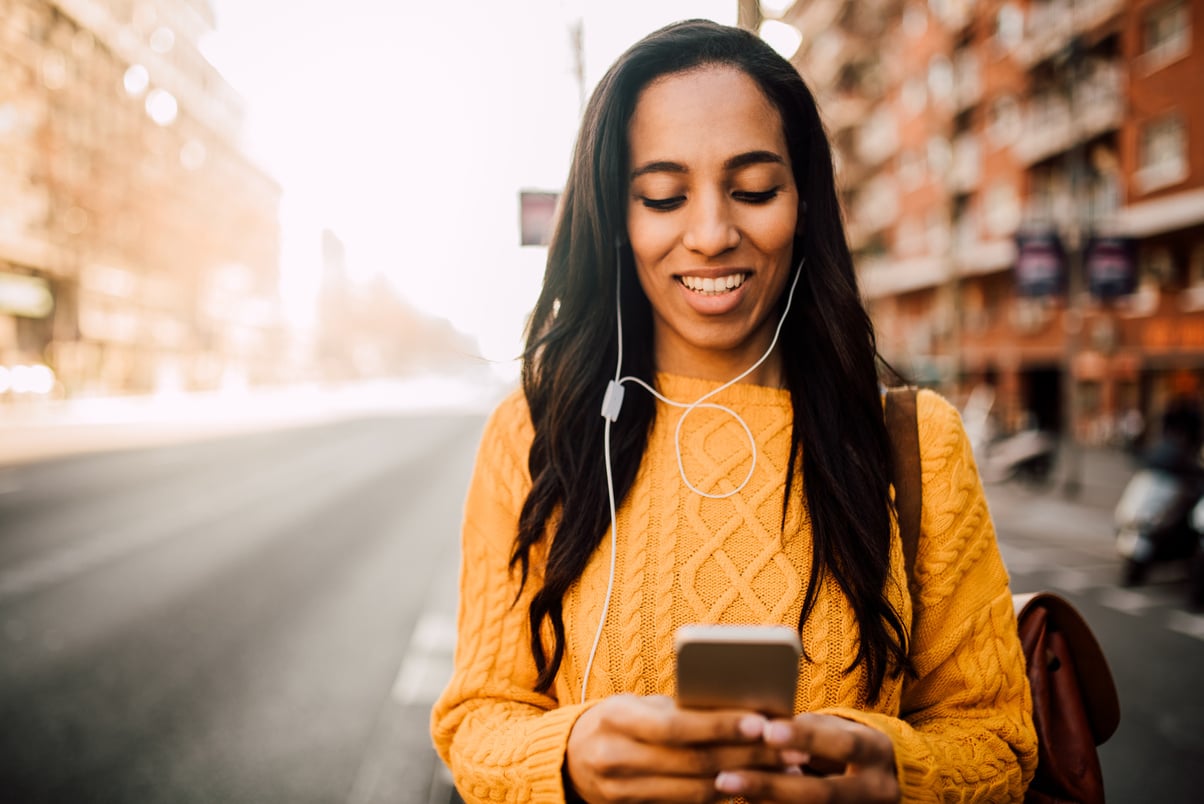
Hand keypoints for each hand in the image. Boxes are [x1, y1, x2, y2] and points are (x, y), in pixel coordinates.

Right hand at [566, 694, 779, 802]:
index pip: (674, 726)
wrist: (570, 759)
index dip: (720, 725)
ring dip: (745, 780)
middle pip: (693, 762)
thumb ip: (678, 708)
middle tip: (789, 748)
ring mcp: (621, 792)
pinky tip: (753, 787)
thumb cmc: (618, 721)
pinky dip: (724, 797)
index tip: (761, 720)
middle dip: (747, 755)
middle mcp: (615, 758)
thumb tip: (741, 708)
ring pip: (696, 791)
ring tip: (783, 769)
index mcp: (616, 719)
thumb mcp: (638, 705)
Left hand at [713, 713, 898, 802]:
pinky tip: (744, 803)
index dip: (805, 739)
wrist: (880, 780)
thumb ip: (806, 729)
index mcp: (876, 752)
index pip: (842, 745)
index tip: (765, 730)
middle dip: (771, 785)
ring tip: (726, 790)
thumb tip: (756, 724)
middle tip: (726, 777)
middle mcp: (877, 791)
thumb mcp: (836, 729)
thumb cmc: (844, 743)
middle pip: (821, 794)